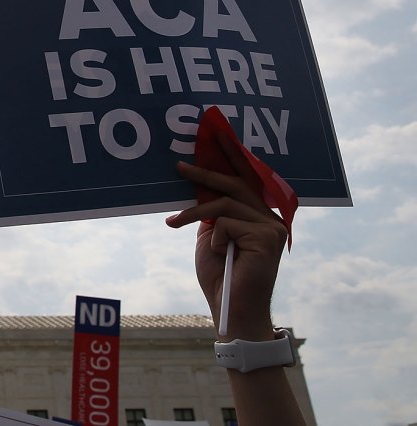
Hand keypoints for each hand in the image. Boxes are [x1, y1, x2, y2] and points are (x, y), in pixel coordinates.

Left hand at [166, 132, 287, 340]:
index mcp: (259, 216)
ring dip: (195, 213)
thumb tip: (200, 185)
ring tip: (175, 224)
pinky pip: (226, 222)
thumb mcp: (211, 236)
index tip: (216, 135)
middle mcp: (270, 218)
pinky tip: (219, 255)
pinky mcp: (266, 237)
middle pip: (236, 184)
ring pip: (225, 203)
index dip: (232, 157)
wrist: (231, 309)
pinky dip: (214, 237)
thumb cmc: (220, 276)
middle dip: (206, 172)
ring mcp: (271, 226)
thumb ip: (213, 213)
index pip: (245, 180)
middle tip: (178, 166)